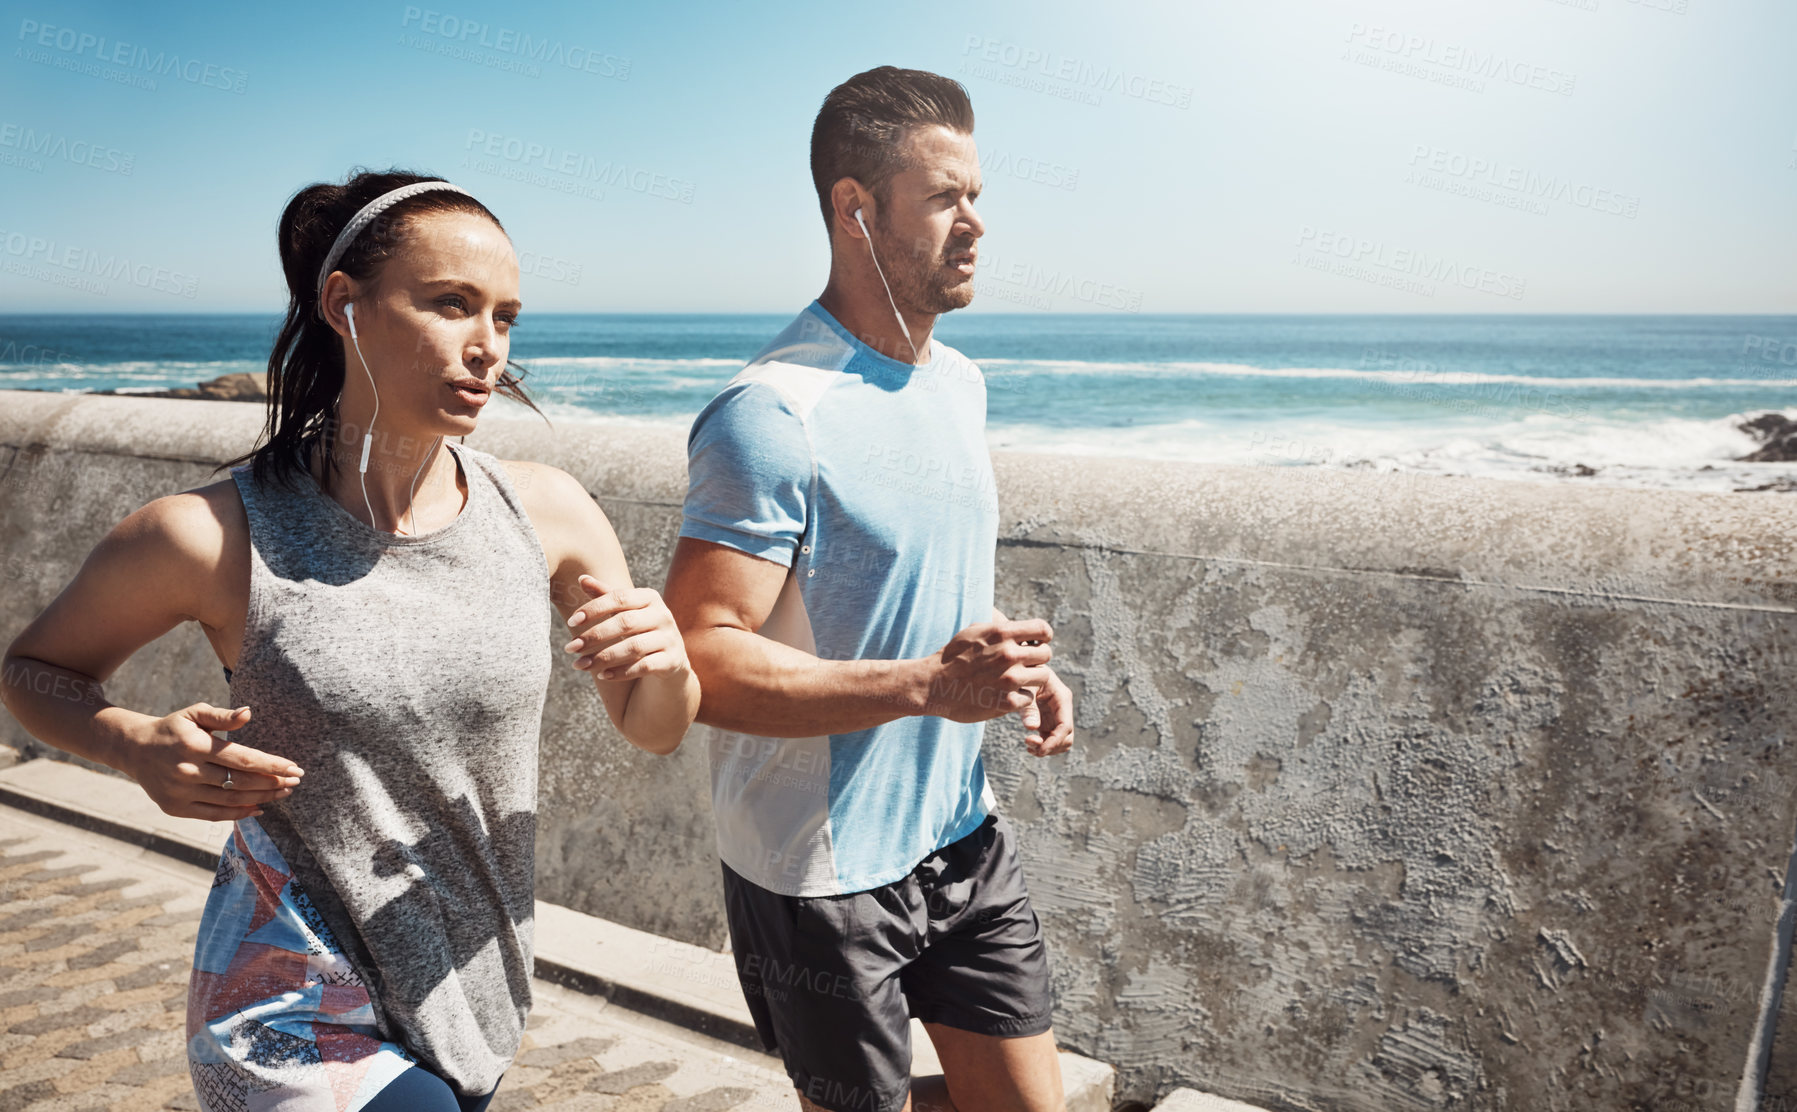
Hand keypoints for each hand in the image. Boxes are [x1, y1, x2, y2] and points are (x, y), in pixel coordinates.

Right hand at [121, 703, 302, 820]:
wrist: (134, 749)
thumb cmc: (174, 728)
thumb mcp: (194, 713)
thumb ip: (222, 715)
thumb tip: (249, 713)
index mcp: (195, 745)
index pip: (242, 758)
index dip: (270, 765)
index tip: (294, 768)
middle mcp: (186, 771)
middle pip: (239, 782)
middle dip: (272, 783)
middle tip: (295, 781)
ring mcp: (179, 792)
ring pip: (229, 800)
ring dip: (261, 798)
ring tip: (283, 793)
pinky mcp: (174, 808)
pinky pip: (213, 815)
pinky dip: (238, 814)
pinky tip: (258, 808)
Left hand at [563, 574, 691, 681]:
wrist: (670, 659)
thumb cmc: (641, 630)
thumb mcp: (626, 612)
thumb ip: (606, 595)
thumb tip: (582, 579)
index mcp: (650, 598)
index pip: (620, 598)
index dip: (594, 608)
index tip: (571, 621)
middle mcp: (663, 616)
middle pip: (625, 623)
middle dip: (594, 636)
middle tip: (570, 647)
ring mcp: (669, 639)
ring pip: (634, 647)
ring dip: (603, 657)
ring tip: (579, 665)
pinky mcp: (672, 661)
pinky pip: (644, 667)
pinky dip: (621, 672)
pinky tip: (602, 675)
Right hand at [924, 619, 1053, 723]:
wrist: (933, 685)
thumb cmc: (953, 656)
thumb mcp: (974, 630)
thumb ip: (999, 627)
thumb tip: (1018, 623)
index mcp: (1002, 633)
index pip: (1043, 629)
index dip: (1043, 636)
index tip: (1035, 643)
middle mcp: (1008, 654)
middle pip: (1046, 654)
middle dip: (1037, 659)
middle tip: (1025, 665)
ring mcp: (1009, 679)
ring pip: (1043, 676)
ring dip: (1032, 679)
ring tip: (1016, 680)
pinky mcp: (1006, 702)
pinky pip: (1029, 698)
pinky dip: (1020, 697)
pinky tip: (1006, 694)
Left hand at [1017, 667, 1073, 756]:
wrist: (1021, 668)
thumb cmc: (1024, 674)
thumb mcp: (1026, 687)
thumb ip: (1028, 707)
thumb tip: (1032, 728)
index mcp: (1062, 698)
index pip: (1065, 726)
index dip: (1054, 741)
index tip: (1040, 750)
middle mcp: (1063, 709)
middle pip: (1067, 737)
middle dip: (1051, 747)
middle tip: (1029, 745)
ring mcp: (1057, 716)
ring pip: (1061, 742)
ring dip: (1047, 749)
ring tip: (1028, 745)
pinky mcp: (1048, 721)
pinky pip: (1051, 740)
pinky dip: (1043, 747)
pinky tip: (1028, 744)